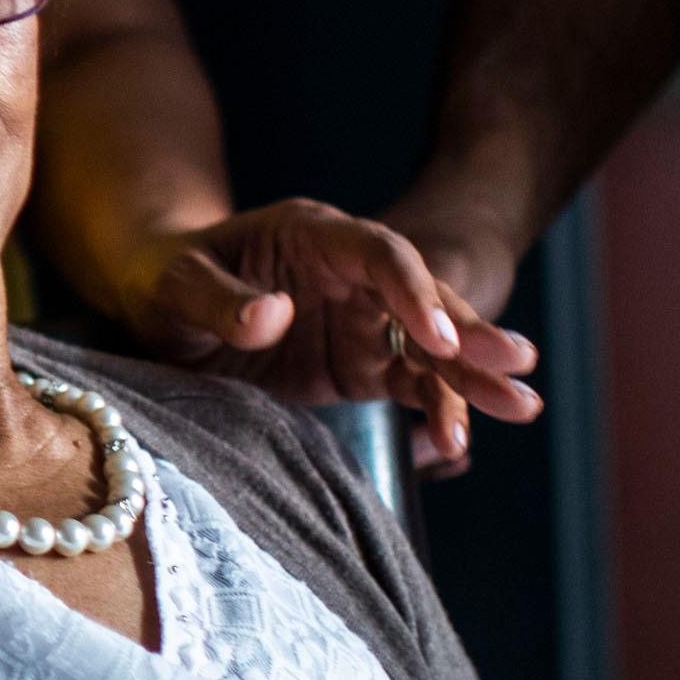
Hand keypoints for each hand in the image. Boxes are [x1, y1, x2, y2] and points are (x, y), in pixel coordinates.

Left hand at [107, 198, 542, 472]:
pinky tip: (456, 443)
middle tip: (517, 366)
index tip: (438, 336)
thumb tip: (273, 314)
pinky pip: (407, 387)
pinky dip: (434, 411)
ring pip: (428, 347)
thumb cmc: (163, 278)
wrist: (157, 305)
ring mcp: (359, 321)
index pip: (381, 254)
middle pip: (423, 299)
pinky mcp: (356, 364)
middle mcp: (350, 275)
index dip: (413, 291)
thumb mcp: (174, 284)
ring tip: (521, 408)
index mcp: (314, 236)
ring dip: (471, 378)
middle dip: (470, 333)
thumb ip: (219, 299)